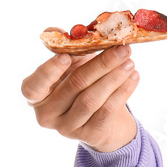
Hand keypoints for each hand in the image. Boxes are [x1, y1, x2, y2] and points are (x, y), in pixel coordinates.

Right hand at [21, 45, 139, 152]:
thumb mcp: (71, 67)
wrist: (103, 120)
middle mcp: (47, 114)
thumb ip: (64, 48)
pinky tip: (133, 76)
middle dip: (100, 64)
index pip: (33, 86)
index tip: (67, 56)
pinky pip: (107, 111)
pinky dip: (123, 91)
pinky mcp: (89, 135)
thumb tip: (53, 30)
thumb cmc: (82, 86)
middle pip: (74, 86)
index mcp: (35, 95)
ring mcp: (67, 128)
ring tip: (130, 62)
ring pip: (92, 99)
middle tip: (122, 49)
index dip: (49, 71)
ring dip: (114, 77)